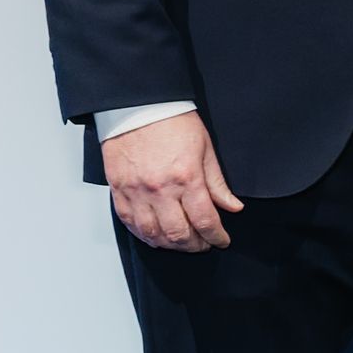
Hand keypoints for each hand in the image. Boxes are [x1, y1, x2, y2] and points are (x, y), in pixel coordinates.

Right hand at [101, 111, 242, 252]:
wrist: (138, 107)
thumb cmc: (172, 122)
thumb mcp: (206, 149)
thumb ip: (217, 183)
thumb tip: (232, 207)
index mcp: (186, 178)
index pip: (205, 220)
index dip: (216, 236)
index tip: (222, 241)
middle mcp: (160, 190)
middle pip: (179, 234)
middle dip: (195, 245)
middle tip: (204, 245)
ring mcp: (137, 193)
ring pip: (153, 235)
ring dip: (171, 245)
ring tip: (183, 244)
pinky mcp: (119, 191)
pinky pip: (130, 224)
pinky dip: (144, 236)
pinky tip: (156, 238)